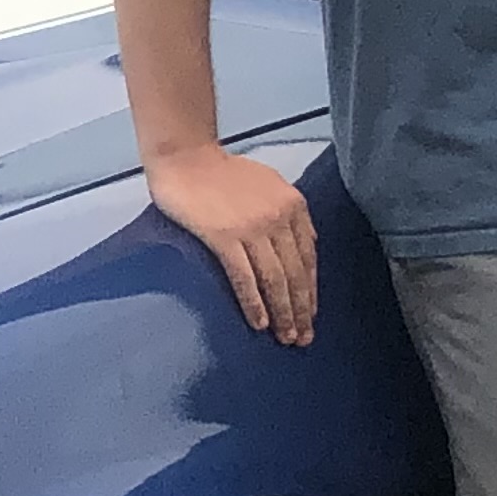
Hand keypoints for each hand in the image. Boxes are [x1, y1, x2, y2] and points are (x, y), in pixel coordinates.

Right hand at [146, 143, 316, 343]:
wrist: (185, 158)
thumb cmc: (222, 172)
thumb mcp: (269, 184)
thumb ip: (288, 212)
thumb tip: (305, 244)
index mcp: (293, 205)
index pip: (309, 257)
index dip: (311, 290)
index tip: (310, 314)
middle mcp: (278, 217)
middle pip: (295, 272)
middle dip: (301, 309)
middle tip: (303, 337)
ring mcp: (252, 227)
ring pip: (275, 279)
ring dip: (282, 312)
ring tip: (285, 337)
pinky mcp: (224, 236)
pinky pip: (244, 277)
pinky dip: (254, 303)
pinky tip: (259, 323)